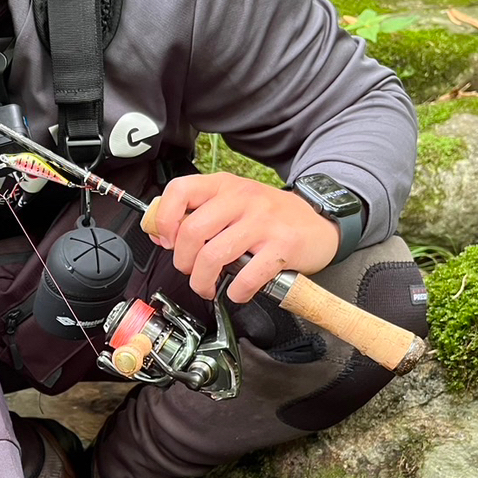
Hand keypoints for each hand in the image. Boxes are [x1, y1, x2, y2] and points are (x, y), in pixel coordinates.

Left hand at [149, 171, 341, 303]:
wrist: (318, 223)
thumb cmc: (270, 217)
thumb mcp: (232, 204)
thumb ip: (198, 215)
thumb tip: (159, 234)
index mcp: (224, 186)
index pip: (180, 191)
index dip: (165, 220)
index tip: (168, 241)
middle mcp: (242, 199)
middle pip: (192, 231)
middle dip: (183, 261)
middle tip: (191, 271)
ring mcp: (263, 222)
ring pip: (213, 256)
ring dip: (203, 281)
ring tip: (209, 287)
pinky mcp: (282, 247)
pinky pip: (246, 277)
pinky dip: (236, 292)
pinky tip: (238, 291)